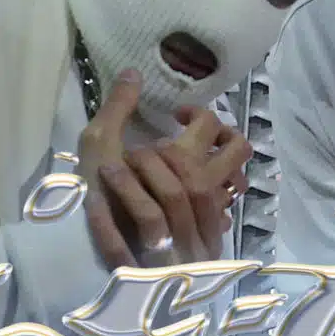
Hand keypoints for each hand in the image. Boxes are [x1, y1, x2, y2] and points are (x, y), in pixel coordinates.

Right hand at [79, 73, 251, 268]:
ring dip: (225, 171)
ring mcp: (206, 212)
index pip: (209, 122)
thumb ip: (119, 106)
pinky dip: (217, 203)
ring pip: (236, 183)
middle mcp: (204, 183)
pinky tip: (195, 203)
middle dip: (228, 138)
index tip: (177, 116)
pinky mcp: (203, 239)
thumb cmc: (96, 197)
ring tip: (199, 171)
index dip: (197, 111)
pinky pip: (225, 215)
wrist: (95, 264)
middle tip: (202, 139)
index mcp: (182, 157)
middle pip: (239, 149)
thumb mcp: (98, 144)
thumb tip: (133, 71)